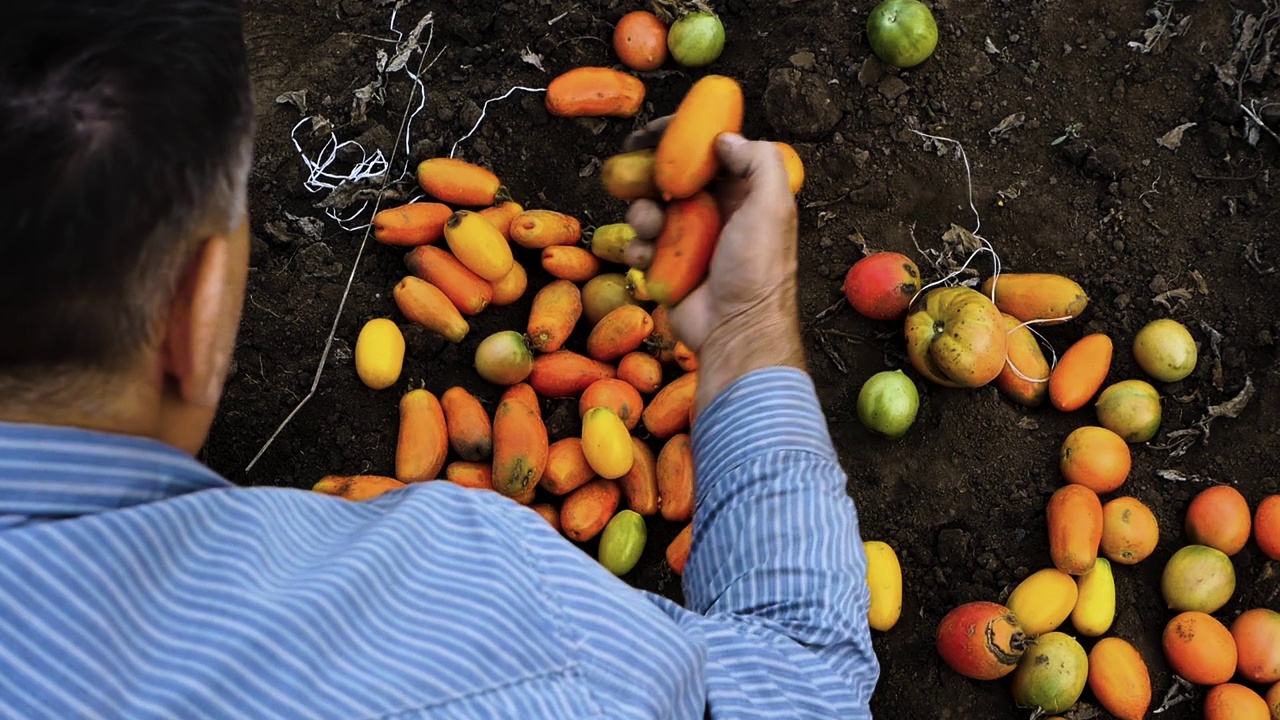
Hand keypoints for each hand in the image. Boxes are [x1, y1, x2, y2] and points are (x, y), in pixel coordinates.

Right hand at [622, 119, 805, 411]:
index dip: (679, 137)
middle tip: (631, 173)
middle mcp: (716, 212)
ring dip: (642, 212)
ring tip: (650, 227)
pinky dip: (638, 246)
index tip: (651, 132)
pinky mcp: (668, 266)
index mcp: (744, 193)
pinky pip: (642, 245)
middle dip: (649, 175)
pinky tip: (646, 256)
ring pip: (651, 208)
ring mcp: (689, 240)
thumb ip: (758, 162)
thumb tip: (723, 139)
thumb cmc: (757, 270)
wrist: (736, 330)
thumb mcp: (772, 207)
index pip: (707, 152)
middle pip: (672, 177)